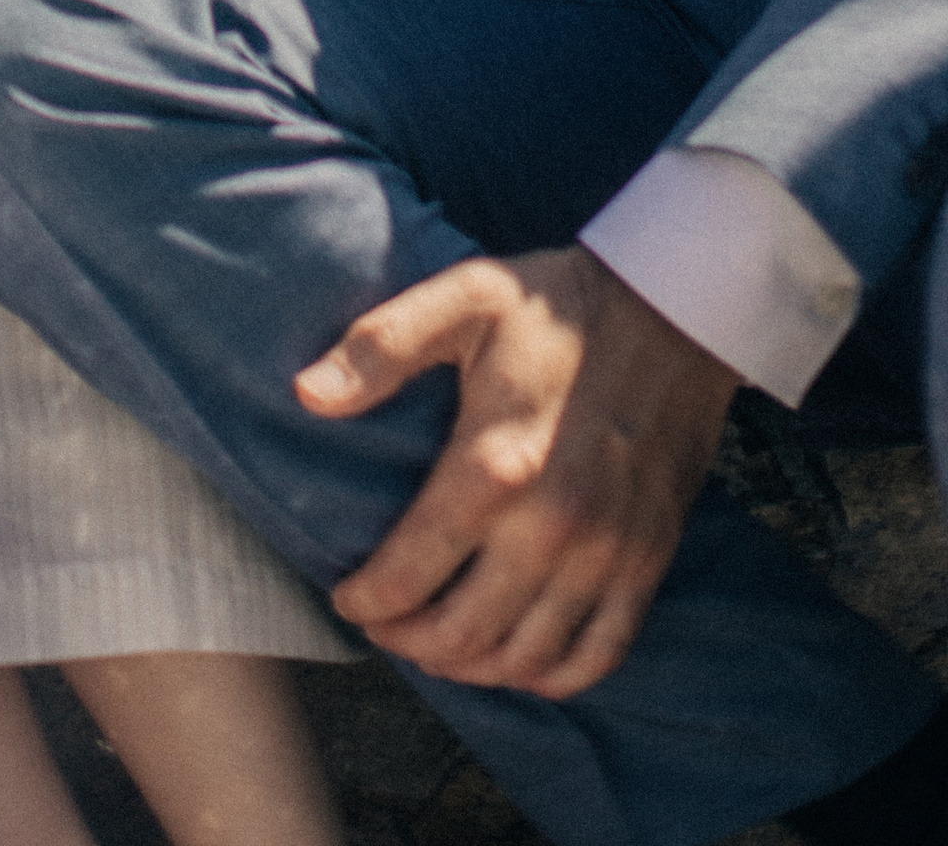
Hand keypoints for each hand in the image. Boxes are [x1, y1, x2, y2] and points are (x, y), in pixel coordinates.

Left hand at [297, 246, 737, 698]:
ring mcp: (605, 552)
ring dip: (472, 669)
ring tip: (436, 647)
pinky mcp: (647, 560)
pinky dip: (552, 677)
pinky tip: (518, 660)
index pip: (410, 571)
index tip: (345, 596)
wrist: (670, 310)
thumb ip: (380, 348)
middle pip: (463, 634)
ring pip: (526, 658)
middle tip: (382, 627)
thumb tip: (306, 395)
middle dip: (408, 643)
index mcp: (493, 464)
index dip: (366, 599)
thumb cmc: (552, 304)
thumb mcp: (460, 299)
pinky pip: (598, 654)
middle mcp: (552, 525)